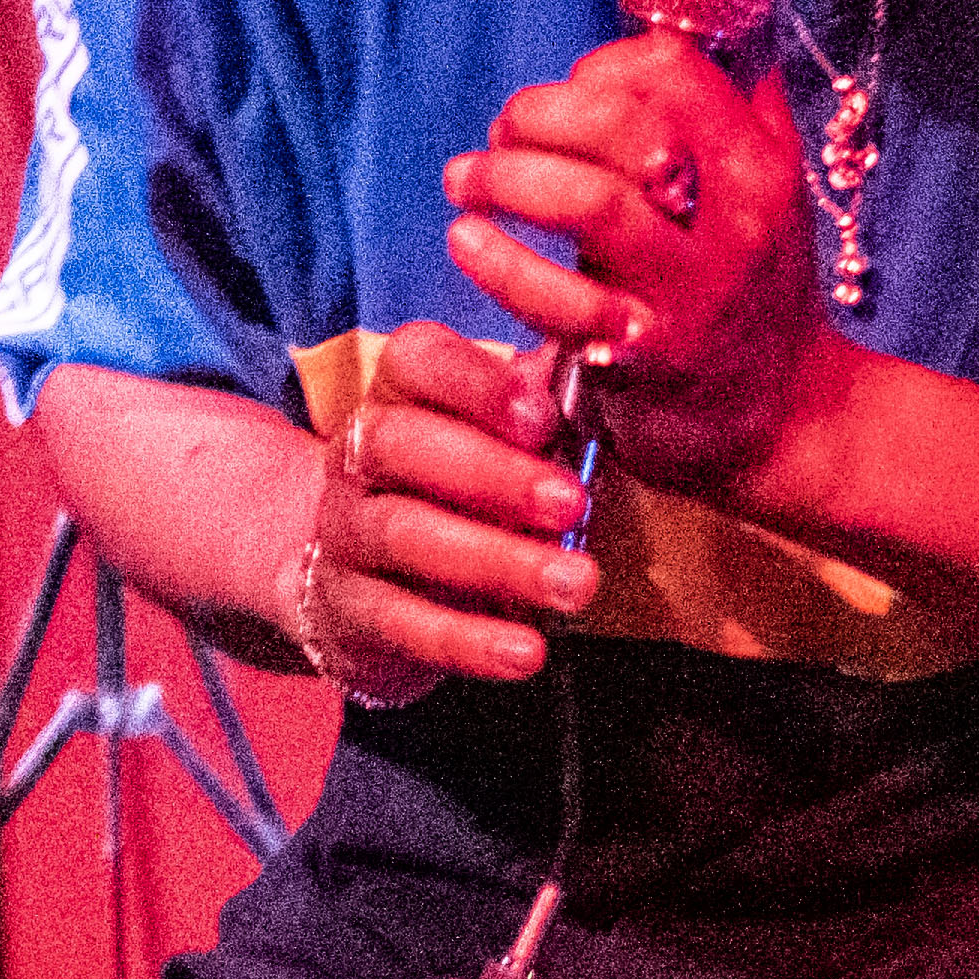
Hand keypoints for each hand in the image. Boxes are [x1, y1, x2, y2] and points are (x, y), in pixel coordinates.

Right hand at [283, 317, 600, 702]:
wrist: (361, 581)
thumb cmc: (467, 486)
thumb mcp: (509, 429)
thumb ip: (560, 380)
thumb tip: (632, 327)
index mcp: (400, 393)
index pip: (415, 360)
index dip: (474, 381)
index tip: (543, 414)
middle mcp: (359, 454)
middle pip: (401, 444)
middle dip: (492, 472)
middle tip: (572, 502)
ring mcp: (345, 532)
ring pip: (404, 534)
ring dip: (495, 558)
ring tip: (576, 584)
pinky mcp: (347, 611)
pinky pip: (400, 623)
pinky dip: (466, 640)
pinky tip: (525, 651)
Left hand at [443, 34, 843, 495]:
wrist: (787, 424)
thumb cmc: (752, 299)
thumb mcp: (766, 198)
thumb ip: (729, 117)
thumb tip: (673, 36)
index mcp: (758, 163)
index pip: (669, 68)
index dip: (595, 70)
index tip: (562, 102)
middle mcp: (734, 217)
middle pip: (623, 123)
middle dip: (538, 115)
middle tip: (499, 136)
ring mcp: (691, 288)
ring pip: (588, 200)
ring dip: (506, 179)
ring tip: (465, 182)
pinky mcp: (647, 356)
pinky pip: (559, 299)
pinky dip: (499, 264)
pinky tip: (469, 243)